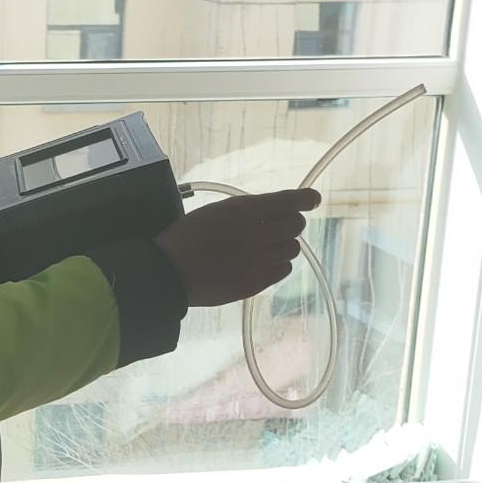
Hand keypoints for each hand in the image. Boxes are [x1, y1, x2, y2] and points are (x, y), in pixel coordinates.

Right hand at [152, 189, 320, 308]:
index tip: (313, 198)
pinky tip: (266, 262)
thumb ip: (246, 210)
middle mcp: (254, 235)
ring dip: (285, 244)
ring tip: (269, 246)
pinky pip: (283, 270)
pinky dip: (279, 264)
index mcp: (242, 211)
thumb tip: (274, 211)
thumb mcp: (215, 211)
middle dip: (292, 222)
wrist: (169, 274)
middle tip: (281, 226)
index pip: (287, 201)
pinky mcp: (255, 284)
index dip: (305, 199)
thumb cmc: (186, 238)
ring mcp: (256, 262)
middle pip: (296, 225)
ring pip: (293, 249)